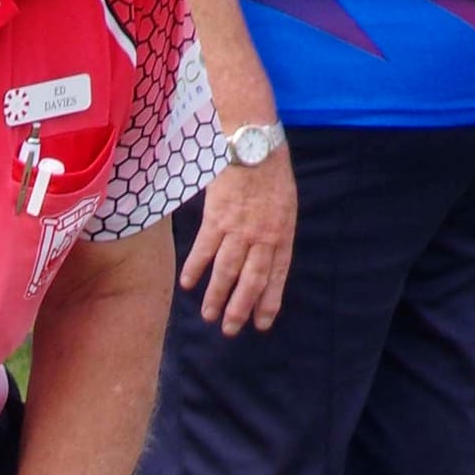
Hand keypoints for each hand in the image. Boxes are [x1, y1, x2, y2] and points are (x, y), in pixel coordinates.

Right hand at [180, 139, 296, 333]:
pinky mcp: (217, 218)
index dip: (269, 301)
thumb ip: (277, 233)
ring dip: (216, 296)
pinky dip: (196, 268)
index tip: (261, 323)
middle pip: (251, 280)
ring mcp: (239, 229)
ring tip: (208, 316)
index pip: (276, 275)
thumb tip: (267, 259)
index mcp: (283, 233)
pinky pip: (204, 249)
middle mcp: (263, 236)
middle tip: (231, 330)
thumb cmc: (270, 173)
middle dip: (241, 308)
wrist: (253, 144)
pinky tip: (189, 285)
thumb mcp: (286, 205)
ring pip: (227, 271)